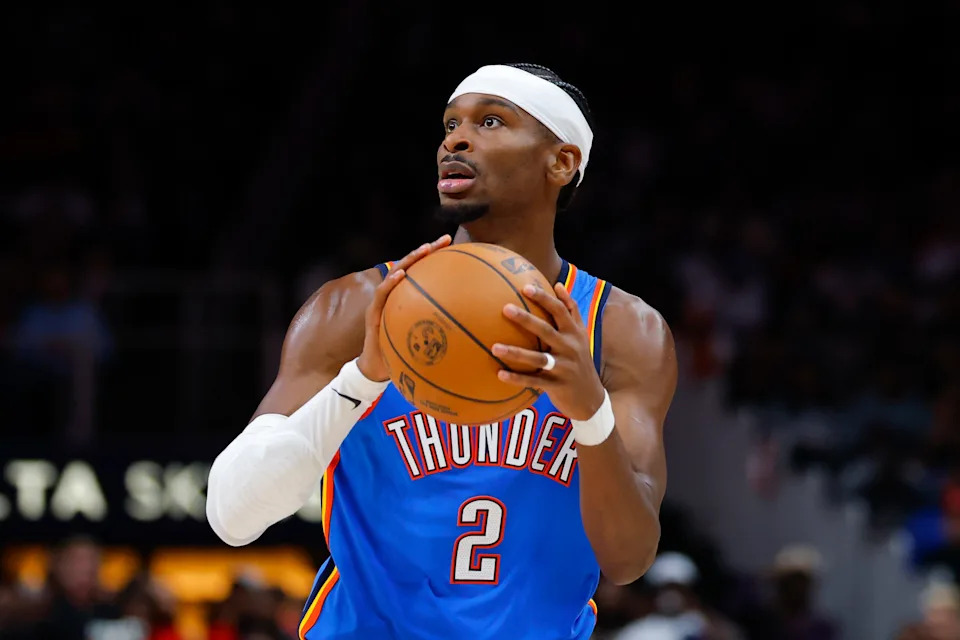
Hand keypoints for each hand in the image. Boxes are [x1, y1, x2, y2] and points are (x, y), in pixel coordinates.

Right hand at [356, 234, 451, 380]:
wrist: (378, 368)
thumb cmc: (404, 354)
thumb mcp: (427, 342)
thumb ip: (442, 331)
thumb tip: (473, 330)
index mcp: (409, 298)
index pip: (424, 273)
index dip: (438, 258)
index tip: (456, 246)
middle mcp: (396, 295)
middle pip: (412, 266)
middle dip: (427, 250)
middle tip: (445, 240)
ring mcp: (383, 301)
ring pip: (396, 273)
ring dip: (409, 260)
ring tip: (423, 250)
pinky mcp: (372, 312)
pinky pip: (382, 294)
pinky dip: (390, 283)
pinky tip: (401, 275)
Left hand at [492, 283, 605, 420]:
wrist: (591, 398)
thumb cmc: (580, 361)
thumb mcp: (581, 335)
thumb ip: (571, 310)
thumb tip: (558, 284)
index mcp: (575, 333)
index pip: (560, 311)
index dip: (544, 298)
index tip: (526, 287)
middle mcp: (570, 348)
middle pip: (546, 330)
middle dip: (526, 319)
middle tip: (505, 308)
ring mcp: (564, 368)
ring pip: (537, 358)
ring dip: (515, 353)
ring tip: (494, 347)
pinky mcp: (556, 386)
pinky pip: (533, 381)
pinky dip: (516, 379)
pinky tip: (499, 374)